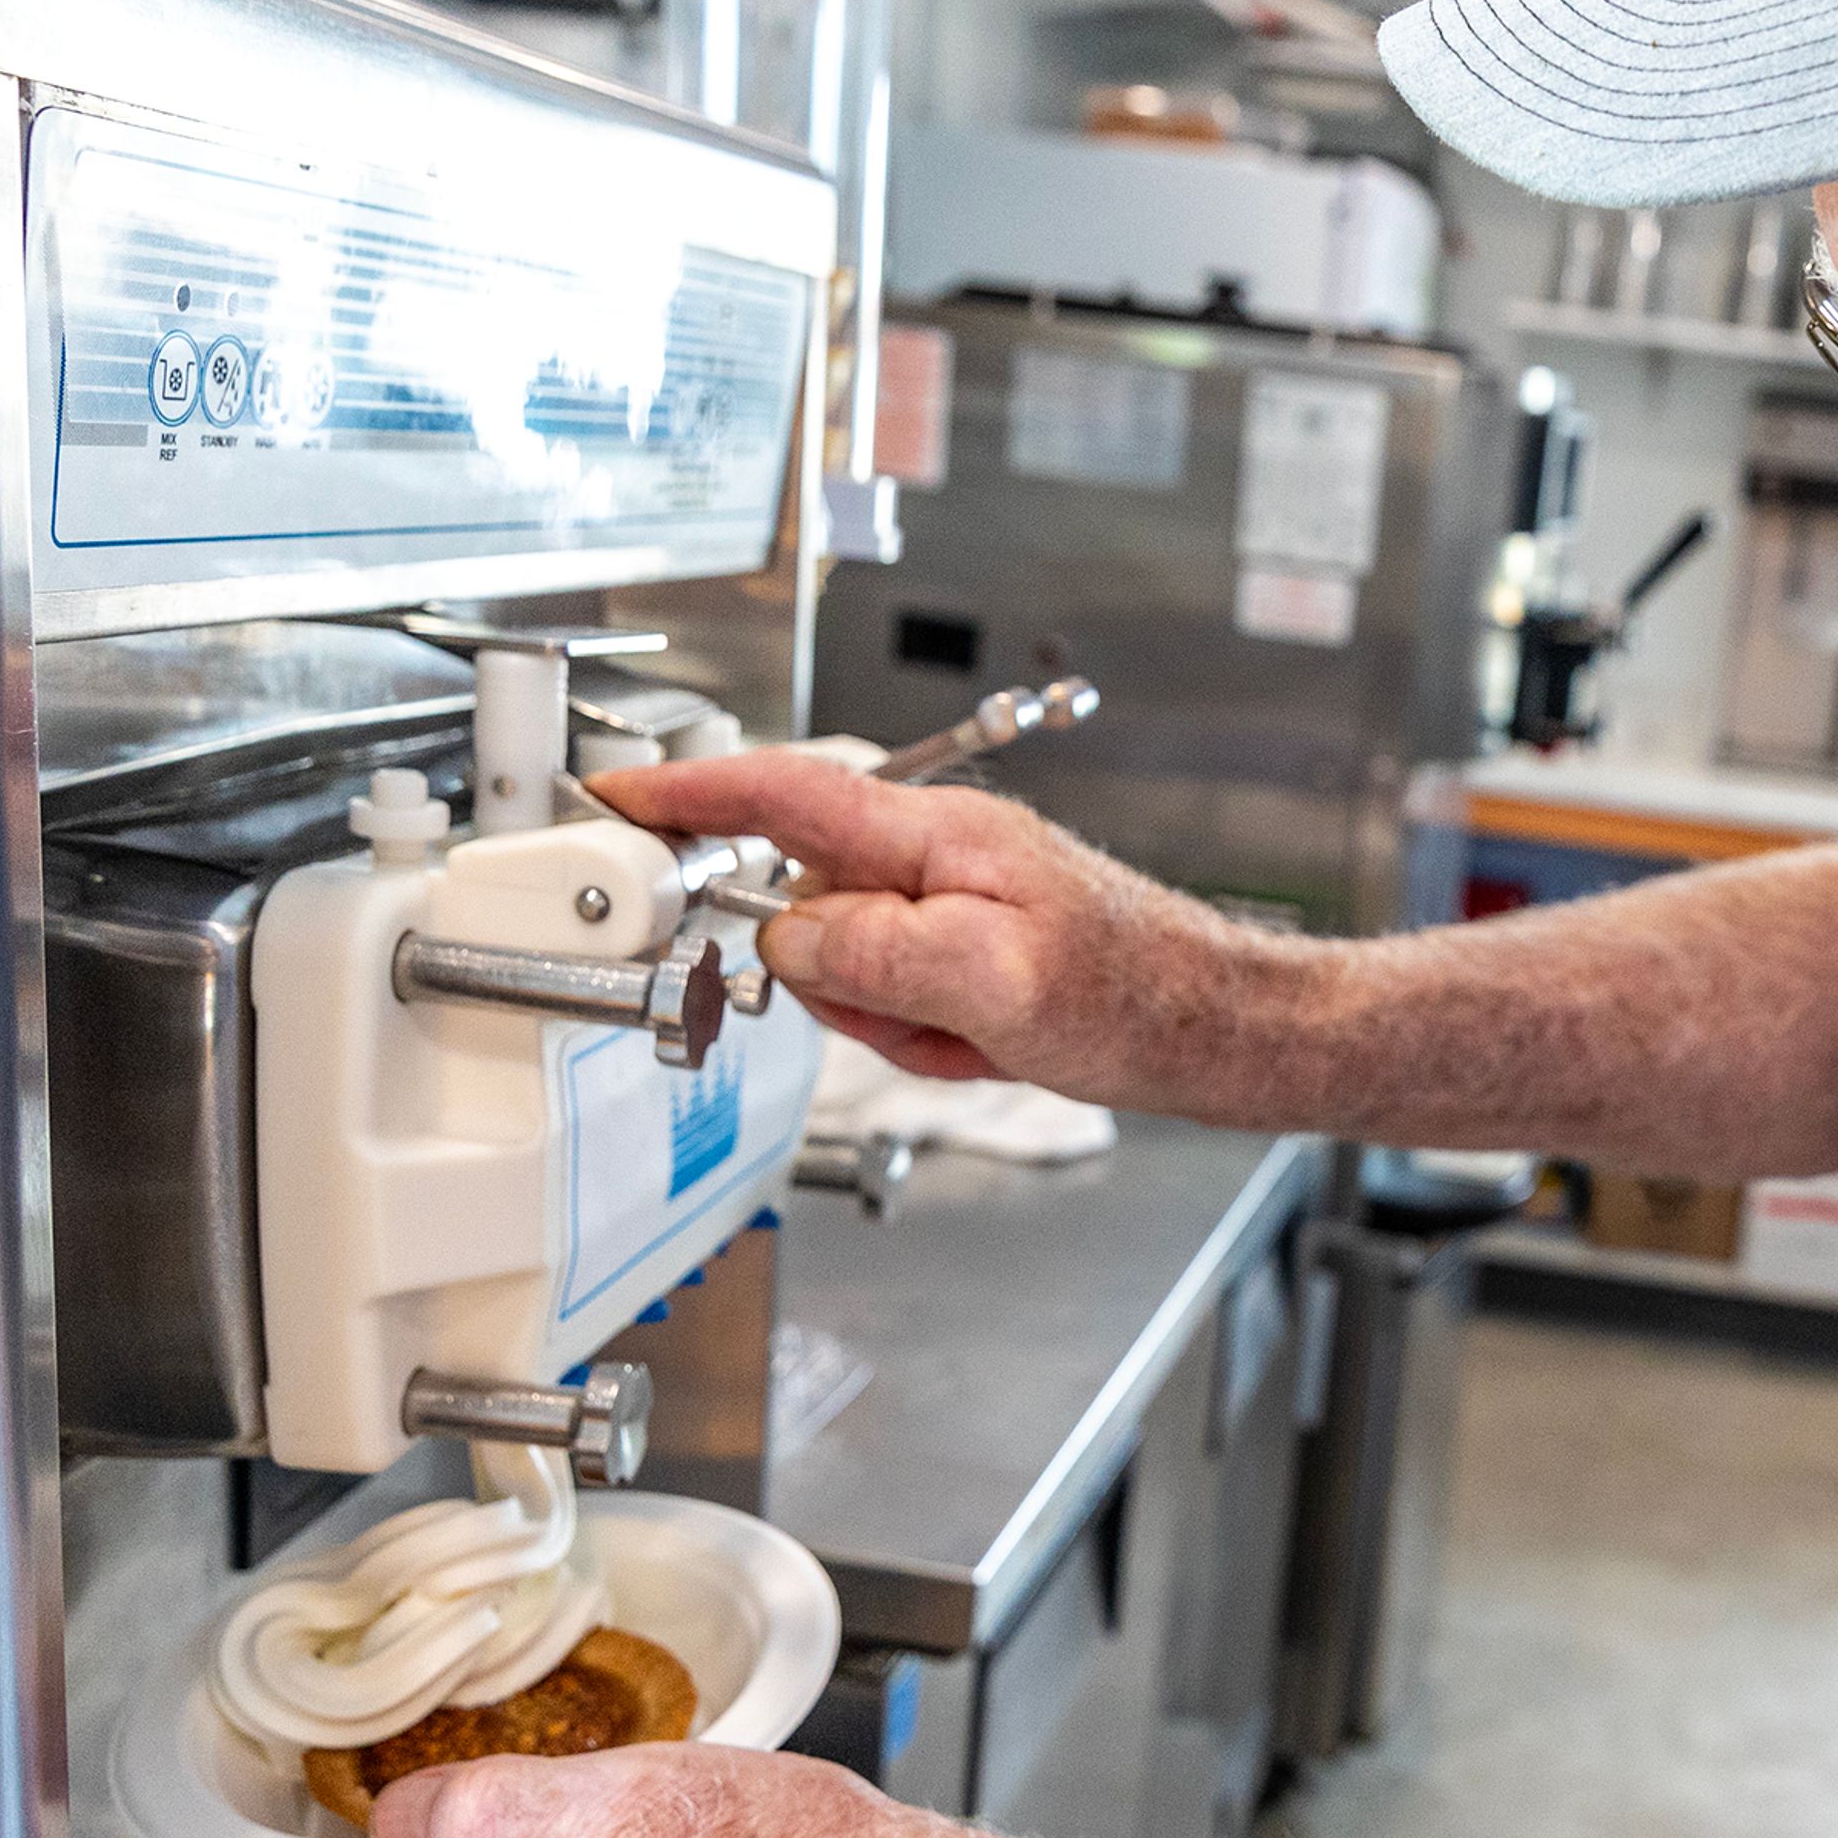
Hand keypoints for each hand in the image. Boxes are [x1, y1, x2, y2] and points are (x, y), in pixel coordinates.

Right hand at [592, 750, 1253, 1097]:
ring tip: (973, 1036)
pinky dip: (924, 1037)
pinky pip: (891, 997)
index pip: (784, 792)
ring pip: (844, 964)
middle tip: (921, 1020)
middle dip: (840, 983)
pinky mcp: (963, 948)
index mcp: (937, 835)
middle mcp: (937, 855)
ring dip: (893, 1022)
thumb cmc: (1139, 998)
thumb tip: (785, 939)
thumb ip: (875, 953)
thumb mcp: (993, 985)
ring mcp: (949, 902)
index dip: (690, 792)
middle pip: (805, 901)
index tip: (618, 794)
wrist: (1219, 1032)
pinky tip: (983, 1045)